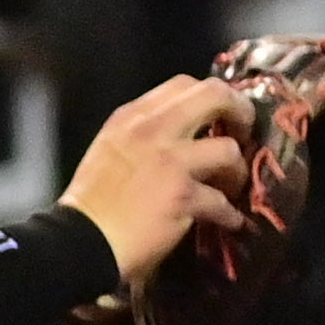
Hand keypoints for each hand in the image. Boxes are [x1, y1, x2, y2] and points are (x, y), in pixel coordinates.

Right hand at [60, 75, 255, 286]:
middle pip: (214, 96)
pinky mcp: (182, 197)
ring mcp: (171, 162)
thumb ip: (144, 131)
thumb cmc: (92, 200)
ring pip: (228, 150)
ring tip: (233, 185)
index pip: (184, 84)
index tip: (222, 114)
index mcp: (134, 116)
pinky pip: (222, 202)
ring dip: (237, 170)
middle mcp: (154, 130)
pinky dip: (230, 214)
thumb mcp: (112, 146)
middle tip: (245, 133)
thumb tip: (184, 130)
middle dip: (240, 111)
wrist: (80, 241)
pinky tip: (230, 221)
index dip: (212, 95)